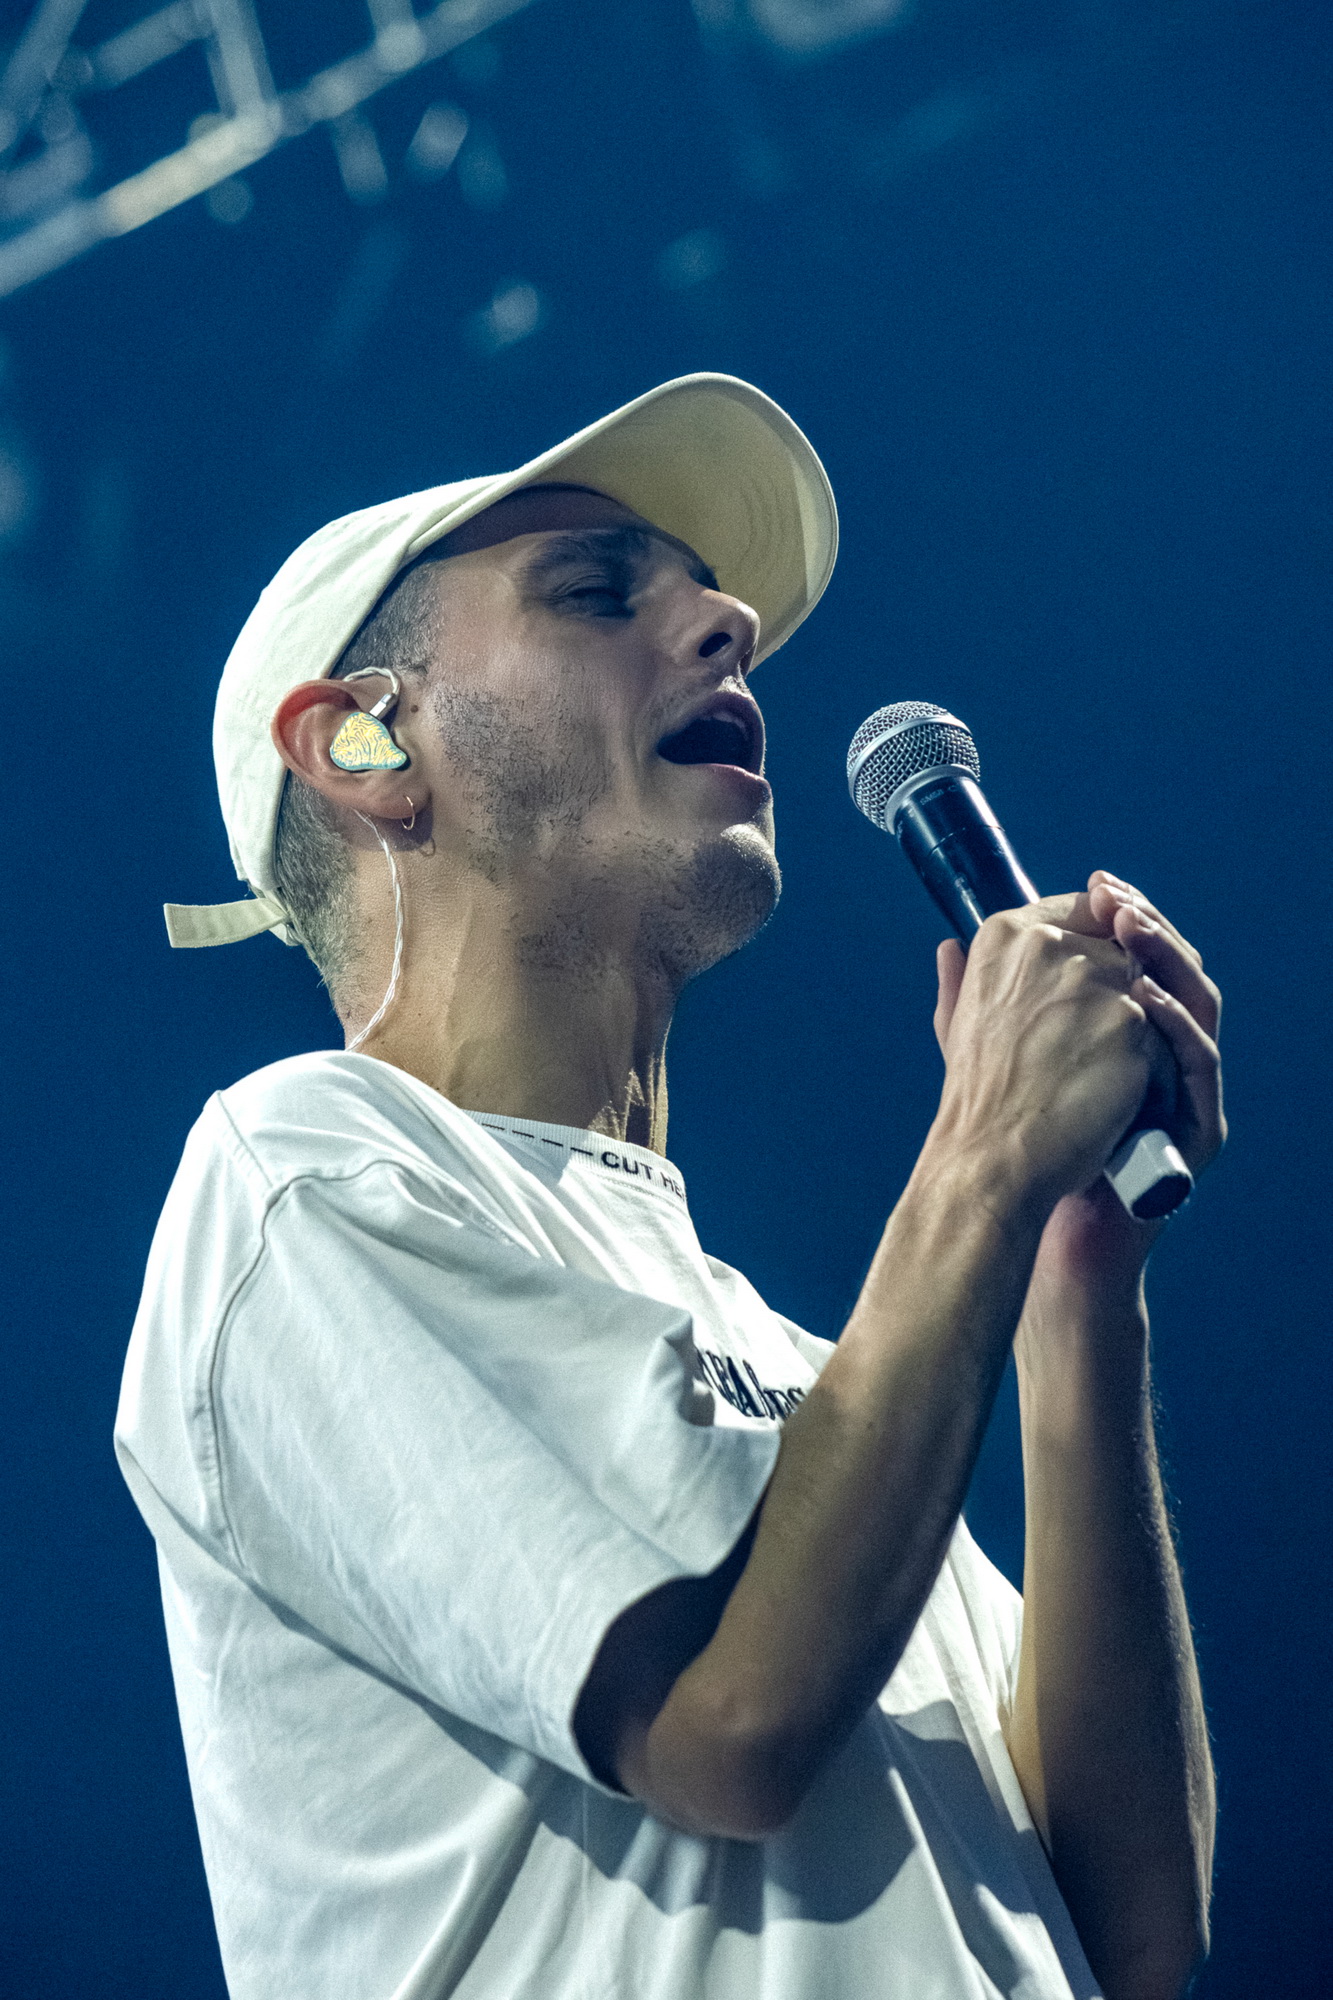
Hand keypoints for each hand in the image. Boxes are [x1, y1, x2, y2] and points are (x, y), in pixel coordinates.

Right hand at [929, 888, 1159, 1222]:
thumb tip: (951, 947)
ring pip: (1147, 988)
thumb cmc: (976, 1098)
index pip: (1078, 910)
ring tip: (1117, 1072)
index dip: (1097, 942)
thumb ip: (961, 979)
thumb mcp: (957, 1024)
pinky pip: (1163, 1031)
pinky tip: (1133, 1092)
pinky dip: (1155, 1062)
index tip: (1100, 980)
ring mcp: (1095, 979)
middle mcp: (1050, 943)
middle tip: (1115, 1038)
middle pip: (1121, 946)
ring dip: (1143, 1027)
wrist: (993, 1157)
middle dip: (1125, 989)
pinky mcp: (1132, 1020)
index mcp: (1005, 935)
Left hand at [936, 872, 1224, 1292]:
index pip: (1140, 954)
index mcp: (1125, 1030)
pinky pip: (1200, 1065)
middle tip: (1118, 900)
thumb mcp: (990, 1059)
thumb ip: (973, 1002)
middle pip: (1175, 968)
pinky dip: (1178, 1026)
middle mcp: (1164, 1054)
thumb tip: (947, 944)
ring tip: (1132, 933)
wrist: (1029, 1220)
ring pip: (1199, 1004)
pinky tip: (1146, 1000)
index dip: (1123, 915)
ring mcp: (1184, 1089)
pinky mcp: (1196, 1128)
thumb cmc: (1017, 1141)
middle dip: (1149, 926)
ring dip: (1169, 961)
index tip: (1096, 887)